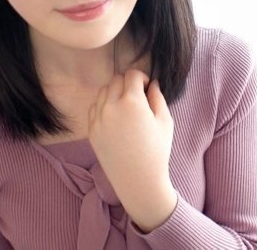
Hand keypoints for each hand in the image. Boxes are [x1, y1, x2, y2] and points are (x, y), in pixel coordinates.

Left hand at [87, 69, 176, 231]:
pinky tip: (116, 117)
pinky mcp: (91, 130)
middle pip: (116, 80)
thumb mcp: (165, 121)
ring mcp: (98, 119)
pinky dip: (104, 106)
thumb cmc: (157, 151)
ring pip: (103, 91)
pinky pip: (95, 107)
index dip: (141, 77)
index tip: (146, 88)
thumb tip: (151, 83)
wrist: (138, 180)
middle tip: (138, 97)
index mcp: (132, 103)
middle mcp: (111, 107)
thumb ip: (157, 97)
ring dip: (115, 92)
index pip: (132, 74)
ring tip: (126, 107)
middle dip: (128, 84)